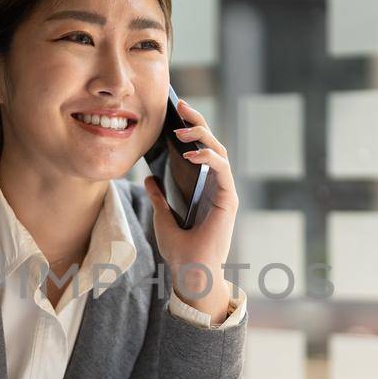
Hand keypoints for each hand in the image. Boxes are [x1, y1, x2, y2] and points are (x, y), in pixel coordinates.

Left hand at [142, 98, 237, 316]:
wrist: (190, 272)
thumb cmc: (180, 250)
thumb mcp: (163, 218)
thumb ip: (159, 198)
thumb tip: (148, 179)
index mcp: (202, 188)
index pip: (199, 151)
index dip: (189, 130)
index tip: (174, 112)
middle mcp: (216, 186)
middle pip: (211, 144)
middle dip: (197, 123)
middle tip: (181, 106)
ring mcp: (224, 191)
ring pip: (219, 151)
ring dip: (202, 136)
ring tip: (181, 130)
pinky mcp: (229, 198)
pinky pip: (222, 169)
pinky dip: (209, 158)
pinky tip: (192, 154)